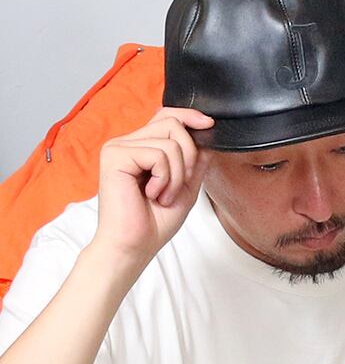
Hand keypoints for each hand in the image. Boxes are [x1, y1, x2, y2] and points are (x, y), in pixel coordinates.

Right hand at [94, 107, 213, 270]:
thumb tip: (208, 136)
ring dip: (177, 174)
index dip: (189, 116)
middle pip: (172, 123)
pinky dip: (165, 178)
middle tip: (180, 184)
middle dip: (189, 155)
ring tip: (163, 195)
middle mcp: (126, 143)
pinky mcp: (115, 157)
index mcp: (140, 147)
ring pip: (170, 140)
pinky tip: (152, 194)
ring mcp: (118, 148)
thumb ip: (197, 161)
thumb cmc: (154, 222)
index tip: (209, 125)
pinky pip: (158, 154)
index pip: (166, 115)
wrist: (134, 247)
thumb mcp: (187, 186)